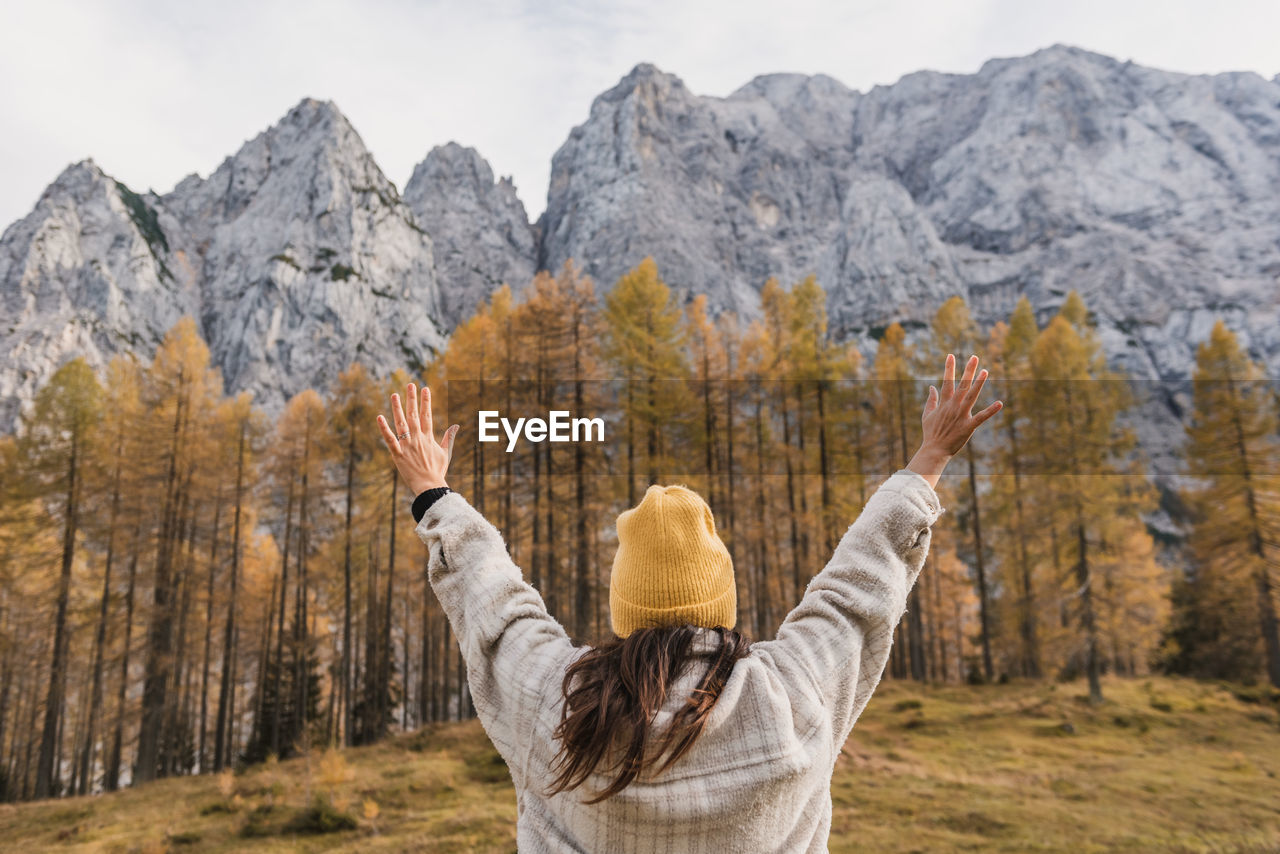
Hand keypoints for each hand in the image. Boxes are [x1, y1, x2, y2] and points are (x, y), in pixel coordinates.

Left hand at [376, 382, 458, 495]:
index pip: (427, 415)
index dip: (426, 402)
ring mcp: (407, 446)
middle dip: (412, 399)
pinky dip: (384, 429)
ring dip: (397, 408)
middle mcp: (418, 439)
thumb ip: (448, 438)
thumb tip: (455, 426)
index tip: (425, 389)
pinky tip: (379, 417)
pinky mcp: (398, 454)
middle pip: (414, 415)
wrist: (430, 486)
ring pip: (401, 423)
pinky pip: (390, 439)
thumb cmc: (437, 471)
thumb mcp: (445, 453)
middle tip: (410, 385)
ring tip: (394, 395)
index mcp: (429, 438)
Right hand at [907, 354, 1002, 487]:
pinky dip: (991, 411)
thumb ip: (931, 400)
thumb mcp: (927, 415)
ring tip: (985, 371)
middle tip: (974, 357)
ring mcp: (961, 415)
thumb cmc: (931, 433)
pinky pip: (981, 417)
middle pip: (961, 385)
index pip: (946, 382)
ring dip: (978, 383)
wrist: (934, 450)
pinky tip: (1000, 403)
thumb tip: (931, 387)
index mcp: (944, 404)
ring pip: (971, 396)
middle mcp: (953, 407)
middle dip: (968, 370)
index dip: (949, 368)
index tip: (951, 355)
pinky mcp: (968, 426)